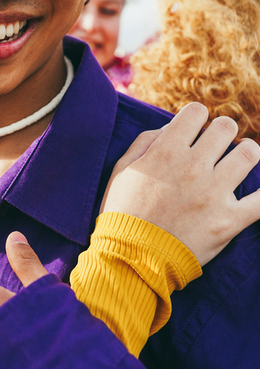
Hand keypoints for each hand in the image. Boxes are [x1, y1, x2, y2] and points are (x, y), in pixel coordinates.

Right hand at [101, 102, 259, 265]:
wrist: (134, 257)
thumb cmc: (123, 211)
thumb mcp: (121, 170)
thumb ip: (145, 142)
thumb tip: (170, 128)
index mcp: (166, 152)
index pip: (196, 112)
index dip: (196, 116)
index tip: (194, 129)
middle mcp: (193, 167)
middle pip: (226, 128)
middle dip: (222, 132)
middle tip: (216, 145)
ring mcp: (215, 193)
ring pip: (249, 154)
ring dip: (246, 152)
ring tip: (239, 159)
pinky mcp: (230, 220)